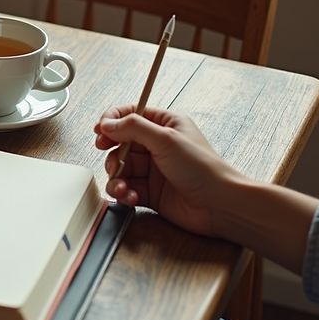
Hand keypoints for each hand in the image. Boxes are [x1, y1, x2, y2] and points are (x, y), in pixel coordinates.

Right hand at [93, 105, 247, 237]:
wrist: (218, 205)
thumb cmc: (203, 169)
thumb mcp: (166, 139)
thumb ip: (133, 128)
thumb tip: (107, 123)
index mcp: (165, 125)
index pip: (130, 115)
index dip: (112, 121)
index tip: (100, 130)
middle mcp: (157, 146)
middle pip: (120, 143)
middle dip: (111, 154)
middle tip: (111, 161)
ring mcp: (153, 169)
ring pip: (120, 168)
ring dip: (116, 178)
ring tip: (121, 186)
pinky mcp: (149, 191)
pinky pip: (126, 188)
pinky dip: (123, 193)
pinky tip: (130, 196)